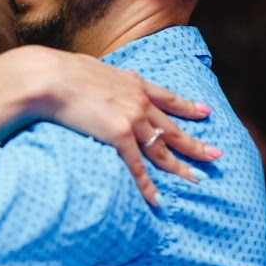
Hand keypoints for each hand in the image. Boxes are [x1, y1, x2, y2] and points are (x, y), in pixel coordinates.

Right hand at [0, 46, 219, 206]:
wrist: (49, 77)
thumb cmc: (59, 71)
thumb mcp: (88, 67)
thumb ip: (98, 77)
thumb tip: (87, 77)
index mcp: (132, 82)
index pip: (167, 98)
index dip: (187, 107)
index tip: (205, 112)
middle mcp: (138, 101)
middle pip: (173, 128)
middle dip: (196, 143)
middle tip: (217, 155)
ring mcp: (132, 119)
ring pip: (162, 149)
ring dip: (180, 167)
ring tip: (198, 179)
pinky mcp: (119, 136)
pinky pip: (137, 167)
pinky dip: (147, 185)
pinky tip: (158, 199)